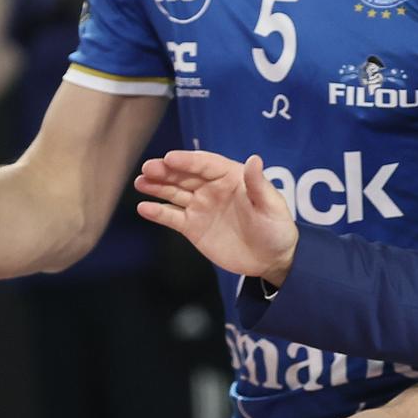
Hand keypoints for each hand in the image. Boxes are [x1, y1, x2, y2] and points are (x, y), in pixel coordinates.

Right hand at [135, 150, 297, 282]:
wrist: (272, 259)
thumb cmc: (276, 228)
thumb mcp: (272, 206)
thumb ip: (258, 184)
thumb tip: (254, 159)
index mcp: (231, 177)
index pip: (205, 164)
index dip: (187, 160)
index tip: (169, 158)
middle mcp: (212, 188)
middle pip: (185, 176)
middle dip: (166, 171)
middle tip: (148, 168)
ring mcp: (200, 207)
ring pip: (174, 193)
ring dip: (157, 186)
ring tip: (140, 182)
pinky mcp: (193, 227)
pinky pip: (172, 217)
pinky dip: (157, 212)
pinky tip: (144, 208)